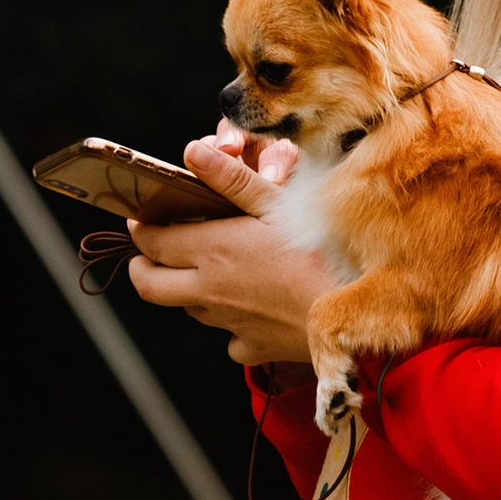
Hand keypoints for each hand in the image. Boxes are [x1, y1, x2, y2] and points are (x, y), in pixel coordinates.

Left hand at [127, 129, 334, 365]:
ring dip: (189, 290)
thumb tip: (192, 151)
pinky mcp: (253, 348)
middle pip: (149, 285)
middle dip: (142, 266)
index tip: (140, 219)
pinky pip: (230, 337)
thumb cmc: (324, 253)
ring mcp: (229, 324)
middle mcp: (210, 291)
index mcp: (213, 250)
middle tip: (149, 253)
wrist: (360, 314)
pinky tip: (254, 309)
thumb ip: (231, 180)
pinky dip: (233, 324)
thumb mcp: (279, 206)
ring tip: (211, 271)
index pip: (152, 242)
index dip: (141, 228)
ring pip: (190, 308)